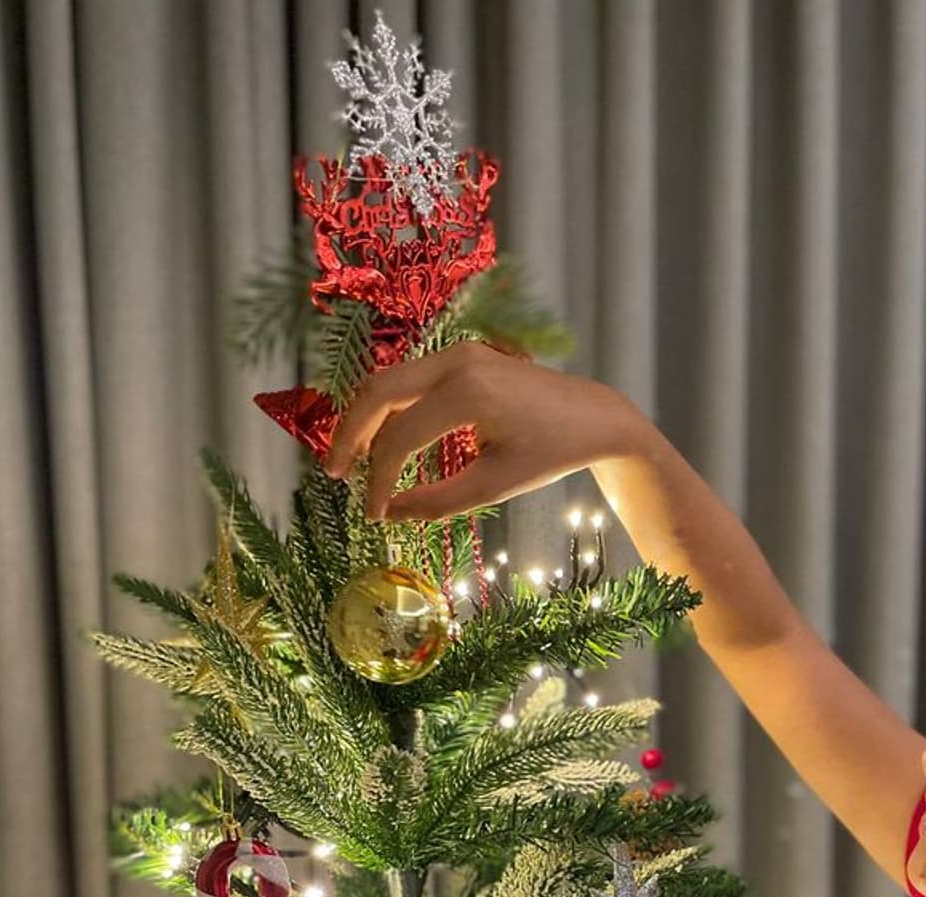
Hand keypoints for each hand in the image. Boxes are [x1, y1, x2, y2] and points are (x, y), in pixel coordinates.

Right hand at [323, 340, 646, 520]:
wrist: (592, 416)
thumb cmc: (550, 453)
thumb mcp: (495, 486)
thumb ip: (437, 502)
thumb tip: (389, 513)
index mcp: (468, 392)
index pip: (400, 438)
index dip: (378, 479)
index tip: (373, 514)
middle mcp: (457, 360)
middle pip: (378, 393)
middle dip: (350, 435)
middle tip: (334, 475)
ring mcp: (458, 352)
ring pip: (389, 382)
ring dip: (365, 420)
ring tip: (349, 461)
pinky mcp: (462, 355)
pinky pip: (409, 380)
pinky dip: (388, 409)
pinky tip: (379, 441)